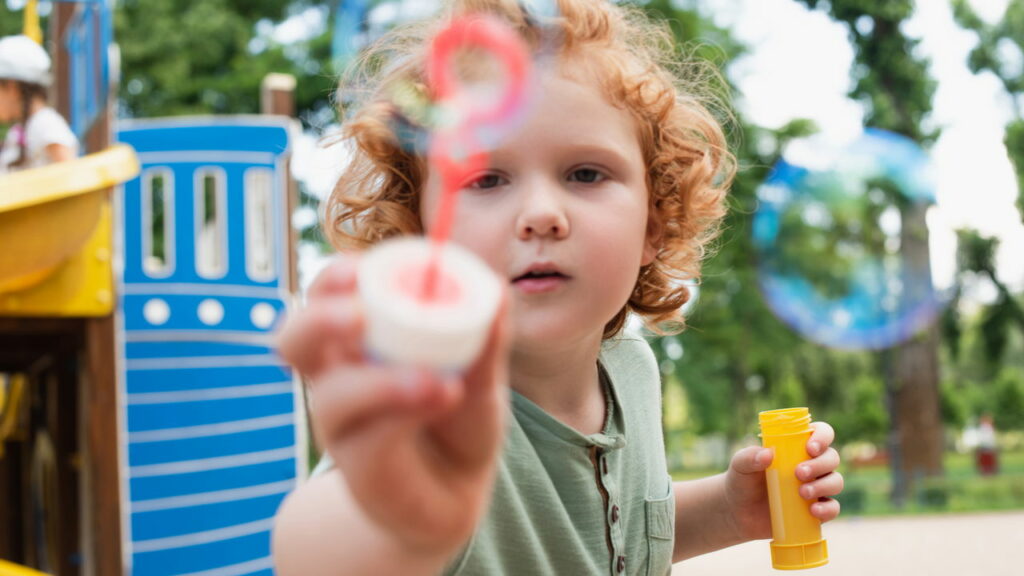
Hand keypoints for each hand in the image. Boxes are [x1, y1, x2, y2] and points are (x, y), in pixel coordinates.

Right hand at [276, 253, 508, 555]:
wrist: (459, 490)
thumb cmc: (457, 416)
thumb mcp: (481, 371)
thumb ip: (487, 336)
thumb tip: (495, 289)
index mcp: (358, 340)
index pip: (325, 296)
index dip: (334, 277)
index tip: (363, 269)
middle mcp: (337, 378)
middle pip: (295, 340)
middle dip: (319, 320)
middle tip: (361, 316)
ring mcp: (343, 428)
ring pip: (331, 398)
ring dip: (380, 383)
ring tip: (439, 380)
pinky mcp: (361, 470)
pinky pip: (370, 440)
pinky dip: (407, 413)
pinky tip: (445, 396)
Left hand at [723, 422, 843, 540]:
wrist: (739, 514)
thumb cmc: (742, 482)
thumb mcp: (740, 466)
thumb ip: (749, 457)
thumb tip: (768, 454)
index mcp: (797, 447)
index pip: (821, 432)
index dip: (822, 437)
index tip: (810, 448)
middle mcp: (812, 464)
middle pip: (831, 457)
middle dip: (820, 464)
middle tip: (799, 473)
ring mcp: (816, 487)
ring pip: (836, 481)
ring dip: (824, 485)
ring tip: (802, 493)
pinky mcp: (816, 510)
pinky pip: (833, 508)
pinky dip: (828, 509)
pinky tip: (813, 510)